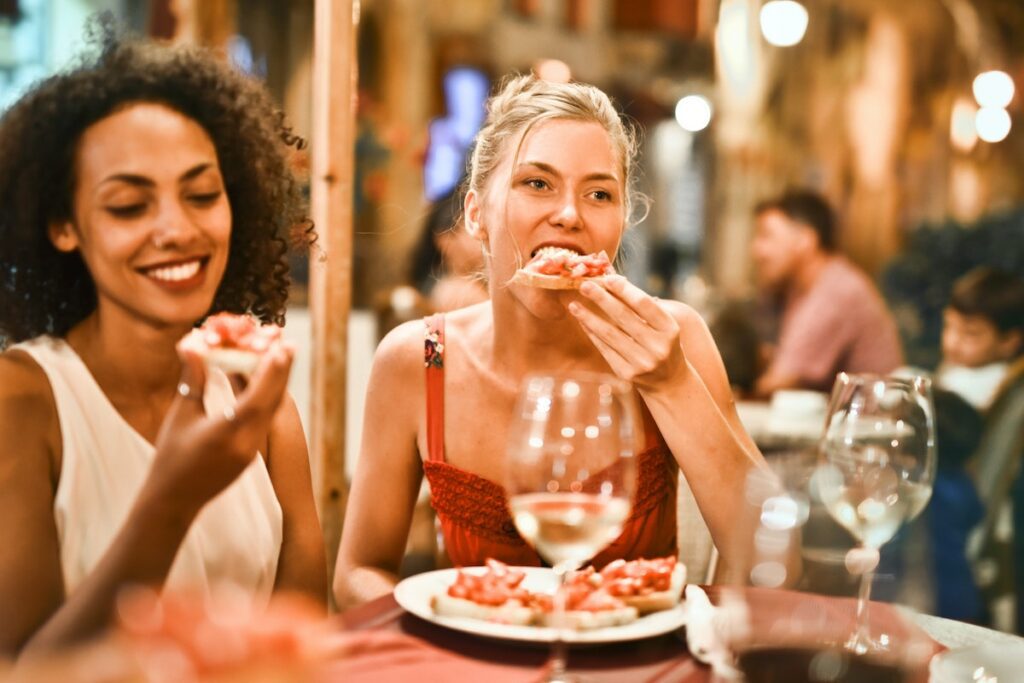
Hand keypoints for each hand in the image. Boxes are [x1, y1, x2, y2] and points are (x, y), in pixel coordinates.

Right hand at [144, 340, 294, 513]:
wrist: (174, 500)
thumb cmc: (170, 457)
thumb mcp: (181, 415)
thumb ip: (192, 379)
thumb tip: (193, 342)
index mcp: (226, 434)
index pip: (256, 399)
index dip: (270, 373)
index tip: (280, 348)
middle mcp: (246, 444)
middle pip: (271, 402)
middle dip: (280, 372)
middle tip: (287, 343)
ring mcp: (252, 451)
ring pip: (270, 411)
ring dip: (276, 383)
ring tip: (281, 356)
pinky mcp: (251, 454)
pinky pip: (263, 420)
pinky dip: (266, 398)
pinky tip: (265, 381)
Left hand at [567, 275, 686, 391]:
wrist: (670, 380)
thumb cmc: (662, 342)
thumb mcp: (660, 322)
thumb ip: (637, 301)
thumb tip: (609, 274)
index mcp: (669, 329)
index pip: (643, 304)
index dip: (624, 290)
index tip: (606, 278)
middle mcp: (657, 346)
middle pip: (624, 317)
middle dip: (601, 299)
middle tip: (584, 285)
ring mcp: (642, 362)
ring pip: (610, 334)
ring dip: (589, 317)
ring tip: (574, 305)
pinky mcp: (627, 374)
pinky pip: (605, 349)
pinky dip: (592, 334)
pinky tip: (582, 322)